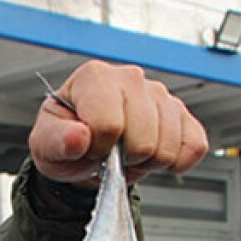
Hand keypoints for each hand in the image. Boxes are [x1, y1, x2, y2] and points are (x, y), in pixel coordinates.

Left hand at [28, 61, 207, 185]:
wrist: (83, 149)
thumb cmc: (65, 140)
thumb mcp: (46, 144)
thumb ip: (57, 141)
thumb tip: (79, 138)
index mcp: (94, 77)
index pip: (108, 124)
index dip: (98, 149)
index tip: (90, 148)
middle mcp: (130, 78)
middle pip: (143, 139)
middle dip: (123, 158)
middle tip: (109, 154)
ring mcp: (159, 94)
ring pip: (167, 147)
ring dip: (145, 162)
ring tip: (126, 152)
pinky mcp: (182, 114)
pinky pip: (194, 146)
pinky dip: (175, 162)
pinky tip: (152, 156)